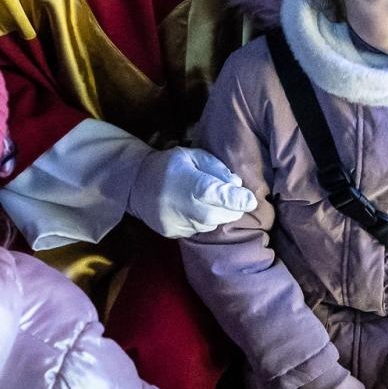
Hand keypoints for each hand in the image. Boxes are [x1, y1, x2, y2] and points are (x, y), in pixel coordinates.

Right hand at [126, 146, 257, 238]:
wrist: (136, 184)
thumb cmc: (170, 165)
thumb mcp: (192, 155)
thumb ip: (216, 168)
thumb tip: (237, 185)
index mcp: (184, 179)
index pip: (212, 192)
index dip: (233, 198)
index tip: (251, 200)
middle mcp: (177, 204)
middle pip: (214, 214)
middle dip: (231, 210)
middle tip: (237, 201)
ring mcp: (173, 221)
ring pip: (207, 224)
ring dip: (217, 215)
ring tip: (211, 202)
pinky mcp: (171, 233)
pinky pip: (196, 231)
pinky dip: (204, 221)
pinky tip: (197, 210)